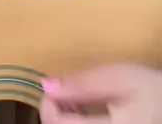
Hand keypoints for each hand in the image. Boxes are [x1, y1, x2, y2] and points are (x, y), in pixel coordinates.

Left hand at [39, 63, 161, 121]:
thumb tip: (46, 85)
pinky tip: (83, 116)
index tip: (51, 86)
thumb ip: (82, 83)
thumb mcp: (118, 78)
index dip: (47, 104)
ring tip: (72, 103)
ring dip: (64, 122)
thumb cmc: (151, 90)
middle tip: (62, 93)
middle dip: (55, 114)